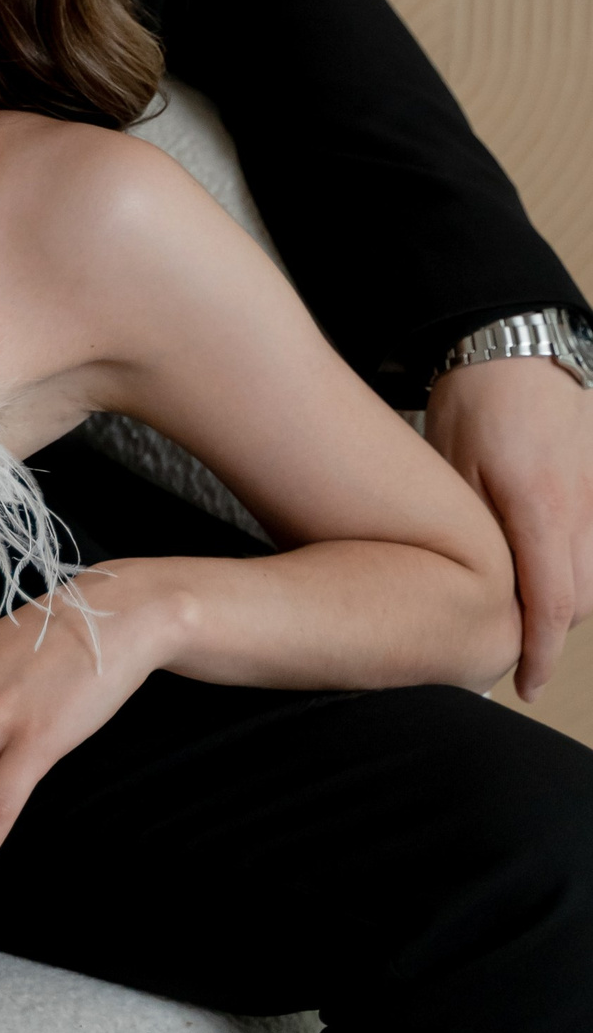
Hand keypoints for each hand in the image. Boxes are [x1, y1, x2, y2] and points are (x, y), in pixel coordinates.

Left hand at [426, 357, 592, 698]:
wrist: (513, 347)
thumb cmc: (474, 404)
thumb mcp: (453, 471)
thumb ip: (472, 534)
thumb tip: (472, 593)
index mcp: (541, 510)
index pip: (552, 606)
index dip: (539, 656)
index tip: (525, 685)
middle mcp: (582, 510)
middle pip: (579, 602)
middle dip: (547, 633)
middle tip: (506, 644)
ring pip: (592, 576)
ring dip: (563, 601)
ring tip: (519, 606)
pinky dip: (575, 568)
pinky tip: (542, 566)